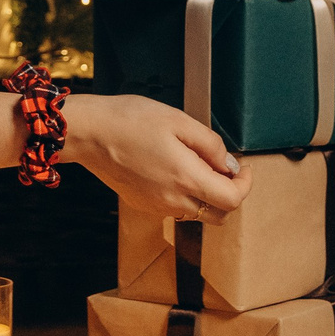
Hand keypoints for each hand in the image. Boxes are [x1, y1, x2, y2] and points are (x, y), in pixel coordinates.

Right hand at [63, 94, 250, 221]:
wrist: (89, 133)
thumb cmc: (130, 120)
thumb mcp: (179, 120)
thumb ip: (210, 145)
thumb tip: (230, 165)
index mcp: (186, 178)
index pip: (231, 200)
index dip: (245, 185)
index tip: (244, 169)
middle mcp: (173, 201)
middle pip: (218, 215)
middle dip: (229, 194)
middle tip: (225, 168)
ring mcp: (156, 207)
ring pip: (196, 214)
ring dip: (206, 196)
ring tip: (197, 164)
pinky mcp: (142, 205)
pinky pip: (174, 209)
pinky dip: (185, 196)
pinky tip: (174, 169)